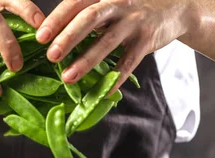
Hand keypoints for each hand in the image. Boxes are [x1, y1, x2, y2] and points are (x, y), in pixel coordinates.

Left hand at [35, 0, 192, 89]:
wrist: (174, 6)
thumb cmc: (130, 8)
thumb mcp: (108, 3)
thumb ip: (85, 16)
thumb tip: (51, 39)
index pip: (76, 3)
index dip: (57, 19)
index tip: (40, 36)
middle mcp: (118, 4)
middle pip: (90, 19)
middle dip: (68, 38)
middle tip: (51, 56)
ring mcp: (134, 22)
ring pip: (107, 42)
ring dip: (86, 61)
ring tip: (67, 77)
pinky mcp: (147, 40)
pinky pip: (128, 62)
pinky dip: (115, 78)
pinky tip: (103, 92)